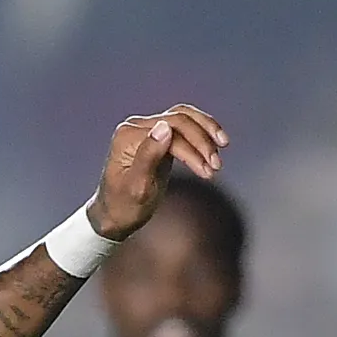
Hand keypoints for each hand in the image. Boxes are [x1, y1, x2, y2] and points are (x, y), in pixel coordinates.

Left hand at [92, 105, 228, 240]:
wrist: (113, 218)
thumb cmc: (123, 207)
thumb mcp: (136, 186)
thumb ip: (149, 155)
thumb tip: (165, 128)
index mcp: (129, 136)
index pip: (170, 132)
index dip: (193, 150)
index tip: (208, 171)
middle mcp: (136, 127)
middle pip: (179, 120)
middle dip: (202, 141)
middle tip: (217, 165)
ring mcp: (147, 131)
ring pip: (184, 118)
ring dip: (206, 131)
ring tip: (222, 147)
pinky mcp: (157, 138)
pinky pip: (183, 128)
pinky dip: (200, 134)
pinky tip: (213, 146)